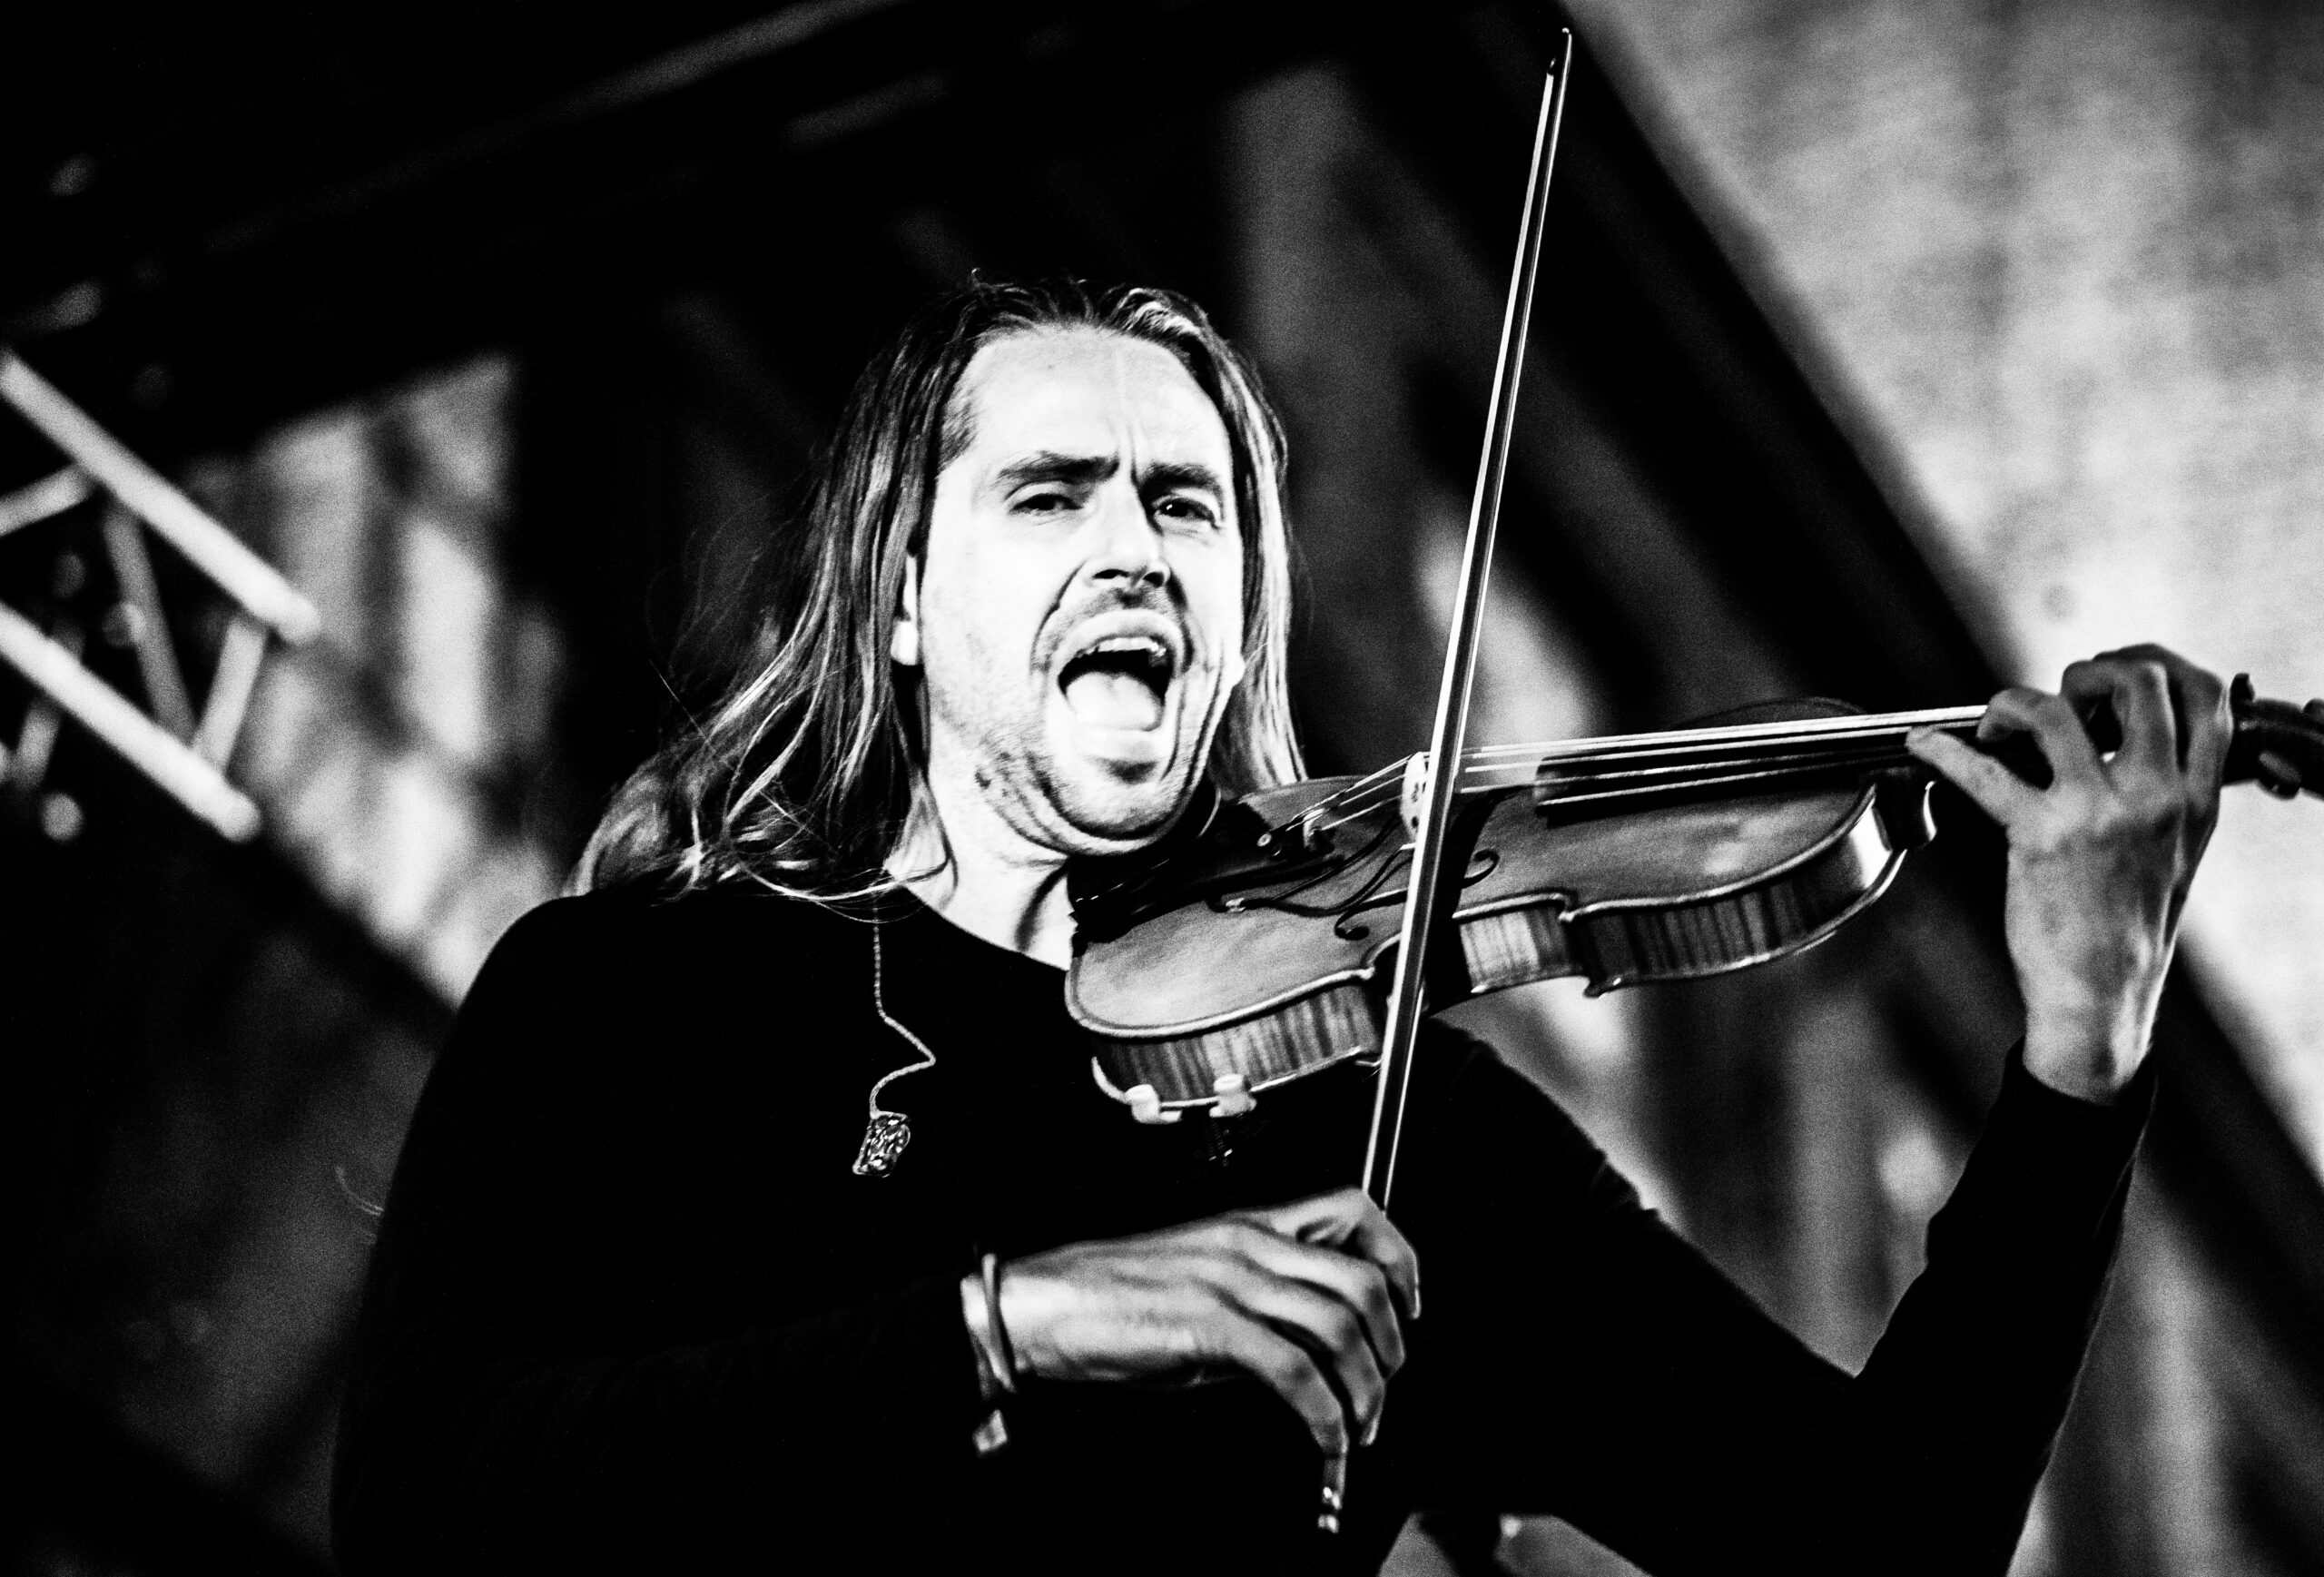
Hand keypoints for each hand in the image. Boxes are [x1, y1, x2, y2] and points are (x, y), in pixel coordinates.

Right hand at [996, 1187, 1419, 1456]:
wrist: (1045, 1306)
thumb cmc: (1112, 1296)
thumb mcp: (1200, 1282)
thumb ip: (1257, 1301)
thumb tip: (1306, 1348)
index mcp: (1250, 1225)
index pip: (1354, 1210)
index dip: (1400, 1258)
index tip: (1410, 1307)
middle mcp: (1249, 1243)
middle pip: (1363, 1276)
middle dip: (1392, 1344)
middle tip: (1385, 1386)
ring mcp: (1231, 1281)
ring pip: (1339, 1324)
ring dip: (1365, 1389)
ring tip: (1359, 1426)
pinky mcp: (1210, 1326)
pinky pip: (1296, 1371)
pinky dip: (1325, 1415)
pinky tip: (1325, 1439)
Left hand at [1907, 645, 2228, 1102]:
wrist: (2102, 995)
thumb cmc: (2128, 926)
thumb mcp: (2178, 853)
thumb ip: (2167, 794)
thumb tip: (2127, 739)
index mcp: (2197, 798)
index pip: (2206, 696)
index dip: (2159, 663)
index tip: (2120, 666)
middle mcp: (2157, 796)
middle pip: (2136, 682)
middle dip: (2091, 669)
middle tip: (2060, 693)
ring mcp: (2100, 812)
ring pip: (2053, 712)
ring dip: (2014, 702)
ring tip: (1996, 723)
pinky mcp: (2042, 835)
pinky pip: (1983, 772)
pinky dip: (1943, 751)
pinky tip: (1923, 746)